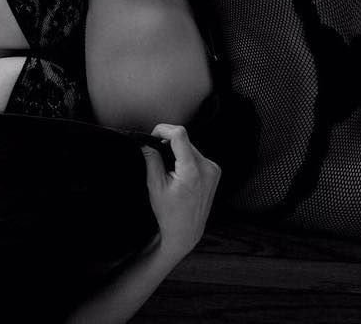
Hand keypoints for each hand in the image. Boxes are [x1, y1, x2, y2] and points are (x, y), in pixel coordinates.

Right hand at [141, 124, 220, 259]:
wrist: (185, 231)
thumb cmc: (169, 213)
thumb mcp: (155, 185)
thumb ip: (151, 159)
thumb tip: (146, 142)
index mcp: (192, 170)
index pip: (180, 135)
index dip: (163, 130)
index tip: (153, 136)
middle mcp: (207, 168)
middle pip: (184, 140)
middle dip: (168, 143)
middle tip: (156, 156)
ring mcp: (213, 170)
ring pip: (190, 147)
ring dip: (177, 151)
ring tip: (168, 168)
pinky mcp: (215, 172)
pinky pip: (196, 155)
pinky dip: (185, 158)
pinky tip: (178, 173)